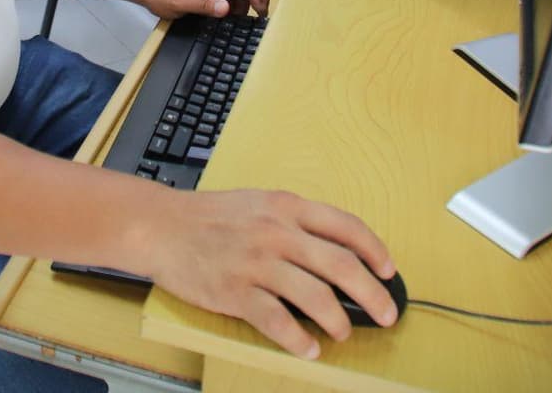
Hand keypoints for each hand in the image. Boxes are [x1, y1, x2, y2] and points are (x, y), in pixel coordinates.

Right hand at [143, 189, 398, 357]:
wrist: (162, 226)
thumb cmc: (212, 216)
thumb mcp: (260, 203)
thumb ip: (295, 222)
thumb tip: (335, 251)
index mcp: (286, 207)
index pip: (346, 226)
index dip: (375, 250)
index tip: (388, 270)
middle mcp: (276, 232)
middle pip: (341, 266)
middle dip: (372, 295)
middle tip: (387, 314)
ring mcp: (256, 263)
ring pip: (315, 296)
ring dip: (338, 321)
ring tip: (342, 333)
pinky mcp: (235, 292)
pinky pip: (277, 321)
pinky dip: (298, 340)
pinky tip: (308, 348)